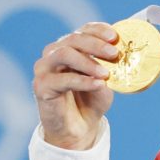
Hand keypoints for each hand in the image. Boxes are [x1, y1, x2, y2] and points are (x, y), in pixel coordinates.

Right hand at [33, 22, 118, 149]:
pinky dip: (83, 81)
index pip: (83, 30)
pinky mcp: (40, 86)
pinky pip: (62, 79)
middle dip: (96, 44)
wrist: (78, 129)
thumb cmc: (91, 100)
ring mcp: (44, 68)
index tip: (115, 38)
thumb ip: (109, 66)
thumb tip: (119, 53)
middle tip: (114, 54)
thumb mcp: (105, 80)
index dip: (99, 30)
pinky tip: (98, 84)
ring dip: (88, 62)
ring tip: (106, 73)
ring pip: (64, 54)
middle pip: (73, 39)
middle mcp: (54, 53)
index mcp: (70, 47)